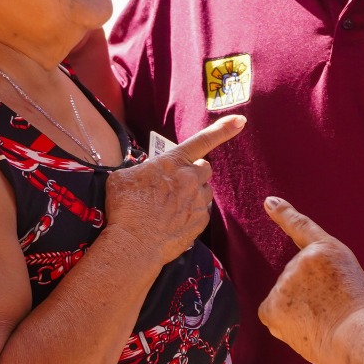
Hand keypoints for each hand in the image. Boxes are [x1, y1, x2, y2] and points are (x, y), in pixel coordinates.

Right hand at [103, 115, 243, 264]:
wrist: (133, 243)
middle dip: (194, 173)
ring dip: (193, 194)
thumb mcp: (123, 177)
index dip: (224, 129)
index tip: (240, 120)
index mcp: (174, 161)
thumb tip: (142, 174)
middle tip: (176, 185)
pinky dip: (192, 215)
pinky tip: (173, 222)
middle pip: (204, 168)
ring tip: (171, 207)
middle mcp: (191, 177)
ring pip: (204, 191)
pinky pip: (202, 212)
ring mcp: (199, 200)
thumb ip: (141, 170)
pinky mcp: (201, 221)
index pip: (203, 140)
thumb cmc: (124, 208)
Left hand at [258, 197, 363, 363]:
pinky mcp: (271, 305)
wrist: (356, 336)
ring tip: (323, 321)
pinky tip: (303, 328)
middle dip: (307, 297)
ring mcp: (285, 281)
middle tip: (332, 310)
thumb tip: (285, 294)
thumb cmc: (359, 316)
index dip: (284, 213)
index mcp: (328, 250)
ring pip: (285, 299)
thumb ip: (318, 276)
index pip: (301, 227)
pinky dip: (283, 323)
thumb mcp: (349, 279)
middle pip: (295, 280)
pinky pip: (271, 313)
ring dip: (298, 312)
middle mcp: (302, 260)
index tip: (269, 202)